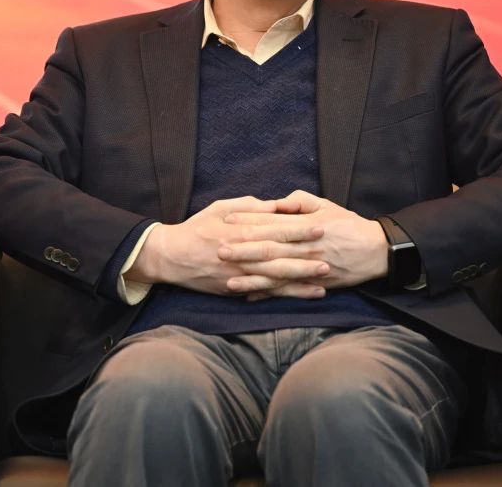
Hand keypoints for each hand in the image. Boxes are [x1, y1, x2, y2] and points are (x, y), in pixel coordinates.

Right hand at [128, 196, 327, 295]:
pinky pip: (264, 293)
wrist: (171, 257)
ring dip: (300, 279)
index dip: (299, 230)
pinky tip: (303, 294)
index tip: (321, 227)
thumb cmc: (196, 228)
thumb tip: (274, 205)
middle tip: (330, 257)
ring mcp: (238, 275)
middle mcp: (241, 255)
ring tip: (324, 279)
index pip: (274, 231)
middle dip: (306, 258)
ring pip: (274, 279)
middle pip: (279, 257)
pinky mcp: (235, 289)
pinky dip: (285, 294)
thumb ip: (248, 206)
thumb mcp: (219, 208)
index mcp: (239, 232)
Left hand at [217, 190, 387, 297]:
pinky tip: (250, 296)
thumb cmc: (348, 224)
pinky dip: (269, 294)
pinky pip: (288, 290)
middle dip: (243, 250)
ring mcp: (308, 268)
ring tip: (229, 280)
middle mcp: (304, 247)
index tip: (227, 221)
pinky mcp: (314, 283)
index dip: (248, 222)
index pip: (271, 223)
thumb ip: (299, 202)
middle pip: (269, 249)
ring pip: (276, 274)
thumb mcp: (326, 205)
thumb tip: (277, 203)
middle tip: (219, 250)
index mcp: (304, 226)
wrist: (376, 250)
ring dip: (251, 278)